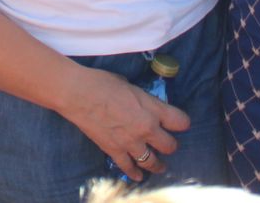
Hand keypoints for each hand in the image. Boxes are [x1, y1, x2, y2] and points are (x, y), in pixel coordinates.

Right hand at [59, 66, 188, 181]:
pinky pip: (128, 167)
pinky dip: (134, 173)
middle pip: (170, 146)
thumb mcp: (129, 85)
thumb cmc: (102, 82)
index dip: (182, 123)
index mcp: (152, 109)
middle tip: (167, 144)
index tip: (180, 123)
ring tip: (160, 166)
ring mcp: (130, 142)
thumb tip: (142, 104)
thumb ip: (141, 99)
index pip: (180, 121)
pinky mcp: (114, 151)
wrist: (77, 94)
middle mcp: (146, 129)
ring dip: (158, 165)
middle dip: (170, 145)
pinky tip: (138, 176)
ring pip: (152, 162)